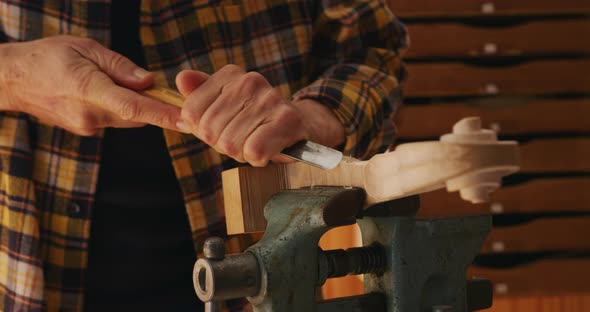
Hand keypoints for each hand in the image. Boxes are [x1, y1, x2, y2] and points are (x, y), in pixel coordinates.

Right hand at [0, 35, 180, 134]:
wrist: (13, 80)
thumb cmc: (47, 58)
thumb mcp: (85, 48)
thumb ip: (119, 66)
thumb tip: (148, 81)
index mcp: (88, 90)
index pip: (134, 107)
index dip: (163, 115)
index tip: (186, 120)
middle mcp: (90, 115)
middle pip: (137, 115)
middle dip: (153, 103)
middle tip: (157, 86)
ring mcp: (88, 126)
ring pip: (127, 118)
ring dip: (135, 104)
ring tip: (117, 81)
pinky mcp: (87, 130)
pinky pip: (115, 119)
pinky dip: (121, 107)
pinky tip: (105, 91)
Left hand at [175, 65, 344, 166]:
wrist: (303, 128)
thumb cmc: (257, 122)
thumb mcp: (224, 108)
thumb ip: (199, 96)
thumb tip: (180, 79)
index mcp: (229, 75)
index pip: (190, 113)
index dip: (203, 132)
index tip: (223, 129)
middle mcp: (249, 81)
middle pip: (209, 131)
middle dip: (223, 145)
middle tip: (244, 140)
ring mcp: (269, 98)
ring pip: (230, 144)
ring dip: (242, 154)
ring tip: (258, 143)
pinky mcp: (286, 119)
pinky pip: (253, 151)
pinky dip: (258, 159)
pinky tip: (269, 150)